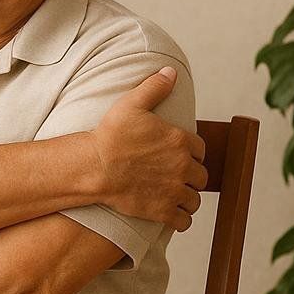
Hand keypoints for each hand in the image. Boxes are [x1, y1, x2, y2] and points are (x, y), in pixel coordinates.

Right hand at [88, 67, 207, 230]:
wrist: (93, 167)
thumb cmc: (110, 136)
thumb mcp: (131, 103)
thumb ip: (154, 87)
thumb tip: (171, 72)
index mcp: (180, 141)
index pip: (200, 149)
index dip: (191, 152)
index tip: (180, 155)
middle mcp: (182, 167)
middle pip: (200, 176)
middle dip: (191, 176)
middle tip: (178, 176)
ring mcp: (174, 190)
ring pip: (195, 199)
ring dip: (188, 198)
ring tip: (177, 196)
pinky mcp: (163, 211)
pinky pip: (184, 220)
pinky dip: (181, 219)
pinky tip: (173, 214)